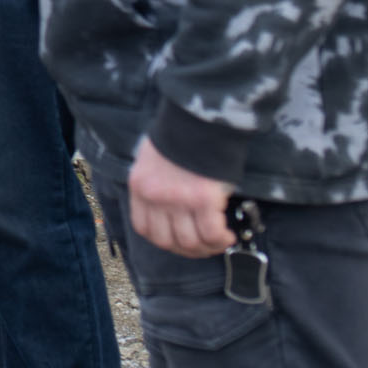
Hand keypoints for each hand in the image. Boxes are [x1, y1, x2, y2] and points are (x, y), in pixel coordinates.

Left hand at [127, 136, 236, 257]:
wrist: (199, 118)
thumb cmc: (180, 136)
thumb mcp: (153, 161)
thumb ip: (156, 186)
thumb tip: (170, 211)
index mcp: (140, 187)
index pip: (144, 228)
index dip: (164, 241)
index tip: (180, 242)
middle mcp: (154, 197)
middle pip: (167, 241)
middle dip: (188, 250)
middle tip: (204, 246)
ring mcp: (177, 200)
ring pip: (190, 242)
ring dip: (207, 248)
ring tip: (220, 241)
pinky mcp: (203, 200)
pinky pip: (211, 234)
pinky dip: (221, 240)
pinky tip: (228, 236)